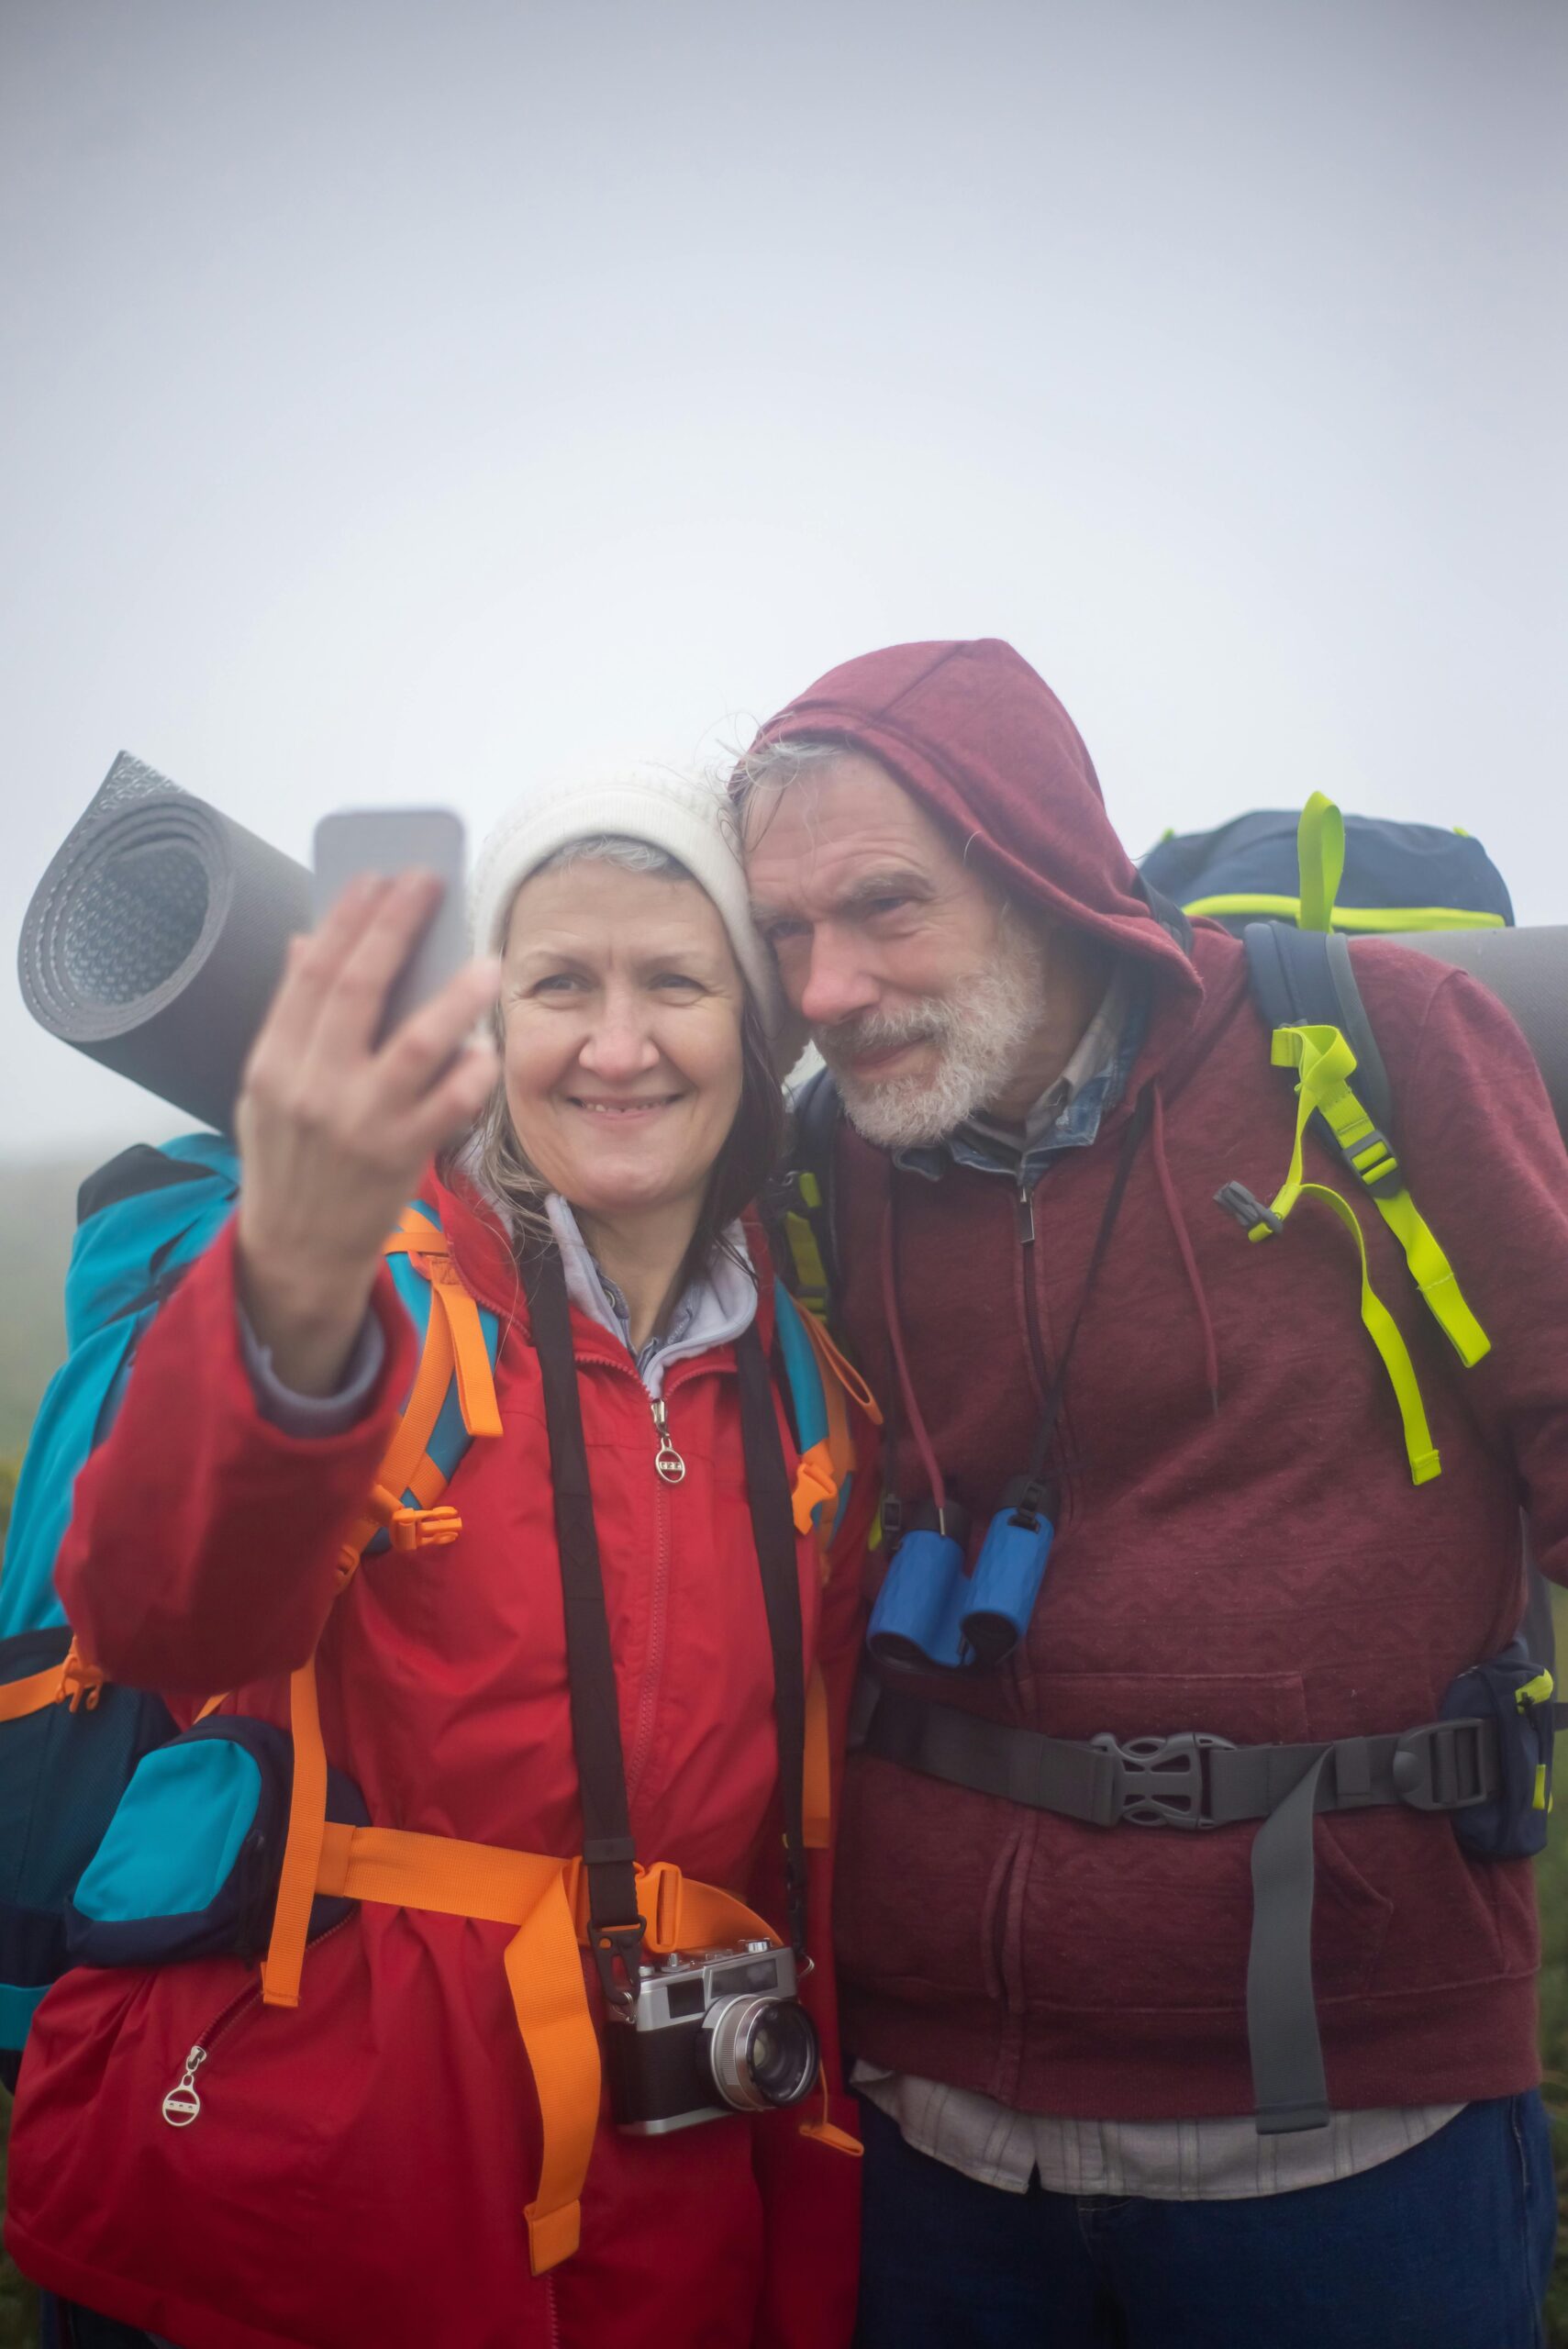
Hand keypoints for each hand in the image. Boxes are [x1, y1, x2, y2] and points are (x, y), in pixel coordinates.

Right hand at [235, 872, 500, 1393]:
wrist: (296, 1251)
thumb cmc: (288, 1161)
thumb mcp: (267, 1090)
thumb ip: (291, 1020)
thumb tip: (308, 943)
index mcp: (273, 1062)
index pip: (312, 973)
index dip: (347, 919)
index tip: (377, 878)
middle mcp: (311, 1086)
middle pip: (359, 987)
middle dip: (397, 927)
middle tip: (429, 883)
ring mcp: (358, 1122)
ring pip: (416, 1041)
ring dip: (454, 995)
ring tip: (485, 960)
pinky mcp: (399, 1156)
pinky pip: (449, 1103)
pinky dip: (472, 1072)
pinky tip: (487, 1048)